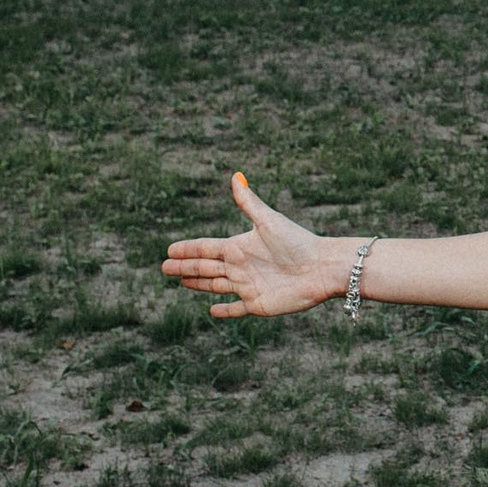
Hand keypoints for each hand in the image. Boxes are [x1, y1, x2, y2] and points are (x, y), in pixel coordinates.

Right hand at [161, 173, 342, 319]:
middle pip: (205, 268)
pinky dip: (224, 311)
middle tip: (164, 267)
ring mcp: (248, 286)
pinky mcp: (258, 304)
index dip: (188, 249)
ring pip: (216, 285)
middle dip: (184, 268)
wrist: (323, 268)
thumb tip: (235, 175)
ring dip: (198, 284)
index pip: (206, 248)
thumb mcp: (269, 221)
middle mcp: (241, 266)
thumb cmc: (298, 242)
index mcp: (240, 246)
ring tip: (181, 282)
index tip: (170, 249)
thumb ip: (249, 202)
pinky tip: (212, 311)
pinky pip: (236, 309)